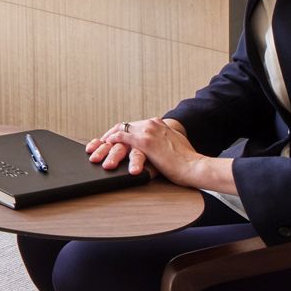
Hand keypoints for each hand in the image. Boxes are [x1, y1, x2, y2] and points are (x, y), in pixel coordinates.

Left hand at [87, 116, 203, 184]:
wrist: (195, 167)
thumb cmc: (187, 161)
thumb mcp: (174, 145)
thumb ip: (163, 141)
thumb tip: (158, 147)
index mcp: (159, 124)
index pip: (132, 126)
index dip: (119, 133)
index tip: (109, 140)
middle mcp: (152, 124)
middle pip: (123, 127)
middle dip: (108, 137)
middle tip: (97, 145)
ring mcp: (148, 131)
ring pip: (120, 133)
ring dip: (106, 142)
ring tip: (96, 151)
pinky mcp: (146, 141)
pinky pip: (122, 138)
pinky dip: (111, 141)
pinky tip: (104, 146)